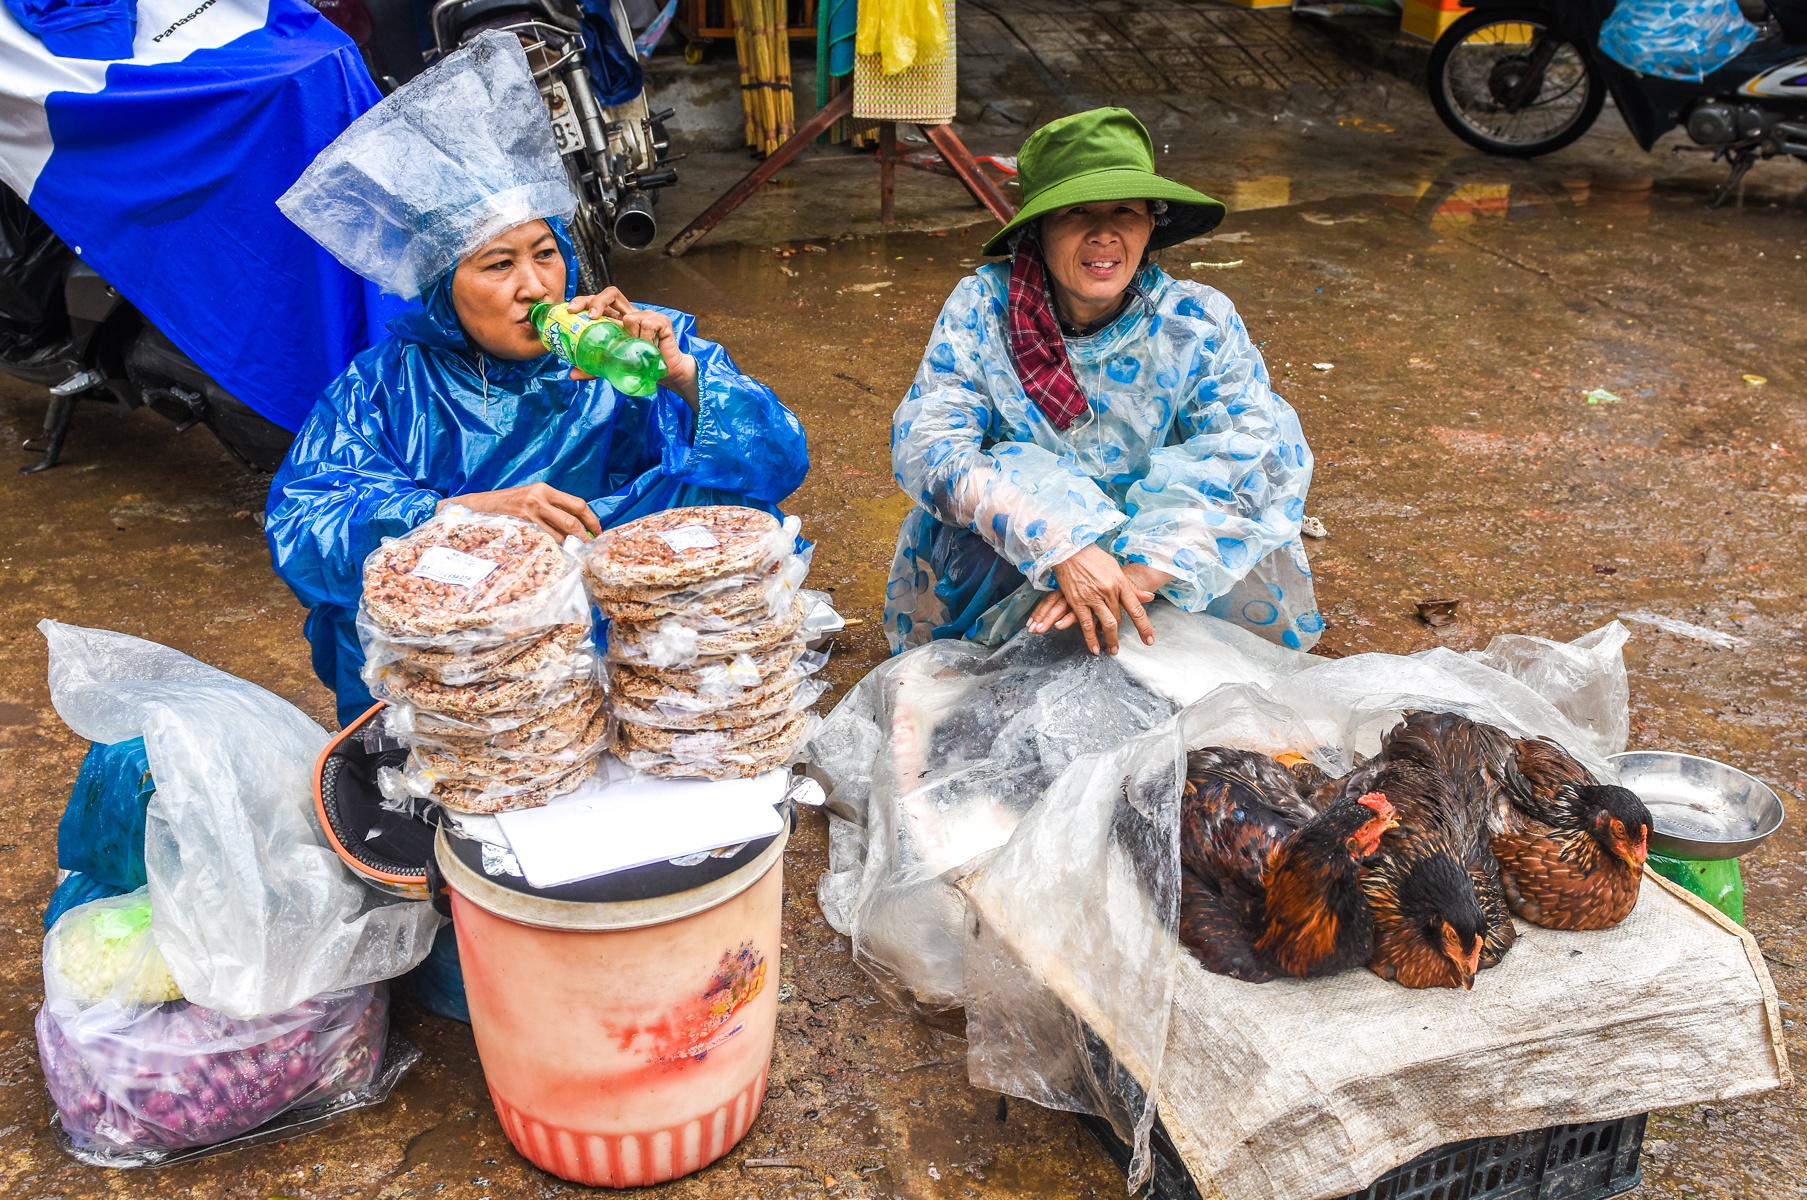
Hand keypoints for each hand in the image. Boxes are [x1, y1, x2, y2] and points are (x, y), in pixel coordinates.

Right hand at [440, 482, 600, 539]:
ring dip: (568, 545)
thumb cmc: (508, 503)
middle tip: (589, 546)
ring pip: (559, 535)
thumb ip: (552, 506)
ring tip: (572, 552)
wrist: (478, 507)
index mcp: (544, 489)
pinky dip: (552, 548)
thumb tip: (577, 523)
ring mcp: (529, 514)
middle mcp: (538, 499)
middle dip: (584, 536)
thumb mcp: (531, 497)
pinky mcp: (520, 528)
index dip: (591, 519)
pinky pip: (544, 542)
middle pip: (572, 521)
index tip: (596, 530)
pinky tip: (554, 553)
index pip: (577, 504)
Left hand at [567, 288, 699, 409]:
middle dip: (598, 301)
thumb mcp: (611, 365)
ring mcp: (646, 314)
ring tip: (639, 350)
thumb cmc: (640, 365)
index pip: (599, 301)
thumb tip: (571, 374)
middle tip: (591, 316)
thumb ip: (593, 368)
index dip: (585, 300)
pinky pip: (647, 325)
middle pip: (611, 293)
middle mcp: (630, 312)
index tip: (571, 310)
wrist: (665, 374)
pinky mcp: (661, 321)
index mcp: (617, 319)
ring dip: (631, 338)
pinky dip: (646, 339)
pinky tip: (651, 348)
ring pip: (629, 317)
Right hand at [1027, 544, 1158, 654]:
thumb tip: (1149, 597)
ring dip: (1110, 639)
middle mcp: (1109, 591)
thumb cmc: (1093, 557)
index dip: (1144, 627)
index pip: (1136, 609)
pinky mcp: (1078, 601)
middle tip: (1118, 642)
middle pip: (1119, 617)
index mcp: (1120, 582)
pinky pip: (1086, 624)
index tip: (1149, 641)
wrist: (1070, 549)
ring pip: (1107, 623)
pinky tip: (1094, 648)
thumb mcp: (1115, 569)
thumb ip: (1130, 587)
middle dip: (1119, 630)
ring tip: (1112, 650)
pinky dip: (1091, 638)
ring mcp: (1093, 597)